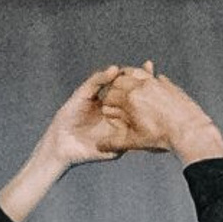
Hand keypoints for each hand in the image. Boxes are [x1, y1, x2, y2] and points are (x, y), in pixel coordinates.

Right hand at [0, 66, 138, 221]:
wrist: (64, 151)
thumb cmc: (87, 152)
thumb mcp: (114, 151)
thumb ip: (128, 145)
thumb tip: (147, 142)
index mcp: (116, 113)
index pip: (133, 98)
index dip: (145, 89)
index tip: (158, 82)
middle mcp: (107, 102)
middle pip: (125, 84)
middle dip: (137, 75)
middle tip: (149, 68)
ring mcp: (95, 97)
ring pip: (111, 80)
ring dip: (122, 73)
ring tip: (131, 68)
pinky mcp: (82, 94)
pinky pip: (94, 82)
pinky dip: (103, 76)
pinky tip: (112, 72)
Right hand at [99, 63, 222, 164]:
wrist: (189, 130)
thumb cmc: (161, 137)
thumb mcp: (134, 142)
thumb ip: (114, 143)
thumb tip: (98, 146)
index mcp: (131, 100)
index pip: (110, 95)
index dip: (106, 104)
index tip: (108, 111)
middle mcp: (142, 87)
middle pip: (120, 79)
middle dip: (114, 88)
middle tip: (113, 96)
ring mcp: (156, 83)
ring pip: (136, 72)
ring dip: (128, 78)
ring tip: (126, 86)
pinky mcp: (167, 85)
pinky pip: (153, 77)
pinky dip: (146, 79)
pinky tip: (147, 87)